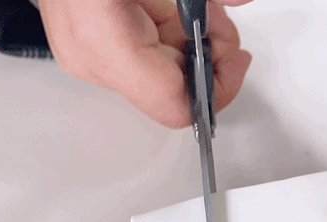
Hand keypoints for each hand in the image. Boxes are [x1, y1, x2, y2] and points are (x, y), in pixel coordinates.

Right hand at [39, 0, 252, 127]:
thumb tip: (242, 1)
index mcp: (104, 44)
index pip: (174, 105)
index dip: (216, 90)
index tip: (236, 60)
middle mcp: (91, 59)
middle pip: (170, 89)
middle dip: (206, 56)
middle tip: (218, 20)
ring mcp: (84, 52)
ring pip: (157, 71)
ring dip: (186, 42)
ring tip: (198, 7)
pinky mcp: (86, 42)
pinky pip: (140, 53)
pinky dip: (165, 32)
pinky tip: (172, 7)